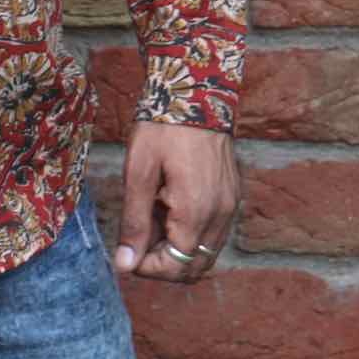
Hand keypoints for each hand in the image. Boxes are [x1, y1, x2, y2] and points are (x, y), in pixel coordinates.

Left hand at [113, 119, 238, 284]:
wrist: (196, 90)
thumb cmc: (162, 127)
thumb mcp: (138, 171)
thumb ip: (134, 221)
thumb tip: (125, 264)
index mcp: (196, 212)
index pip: (176, 266)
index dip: (149, 268)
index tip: (127, 253)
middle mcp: (221, 215)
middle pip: (195, 267)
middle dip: (164, 264)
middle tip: (137, 241)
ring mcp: (230, 205)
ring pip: (206, 252)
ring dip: (178, 249)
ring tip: (152, 219)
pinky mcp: (233, 195)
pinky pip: (214, 231)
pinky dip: (192, 233)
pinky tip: (169, 207)